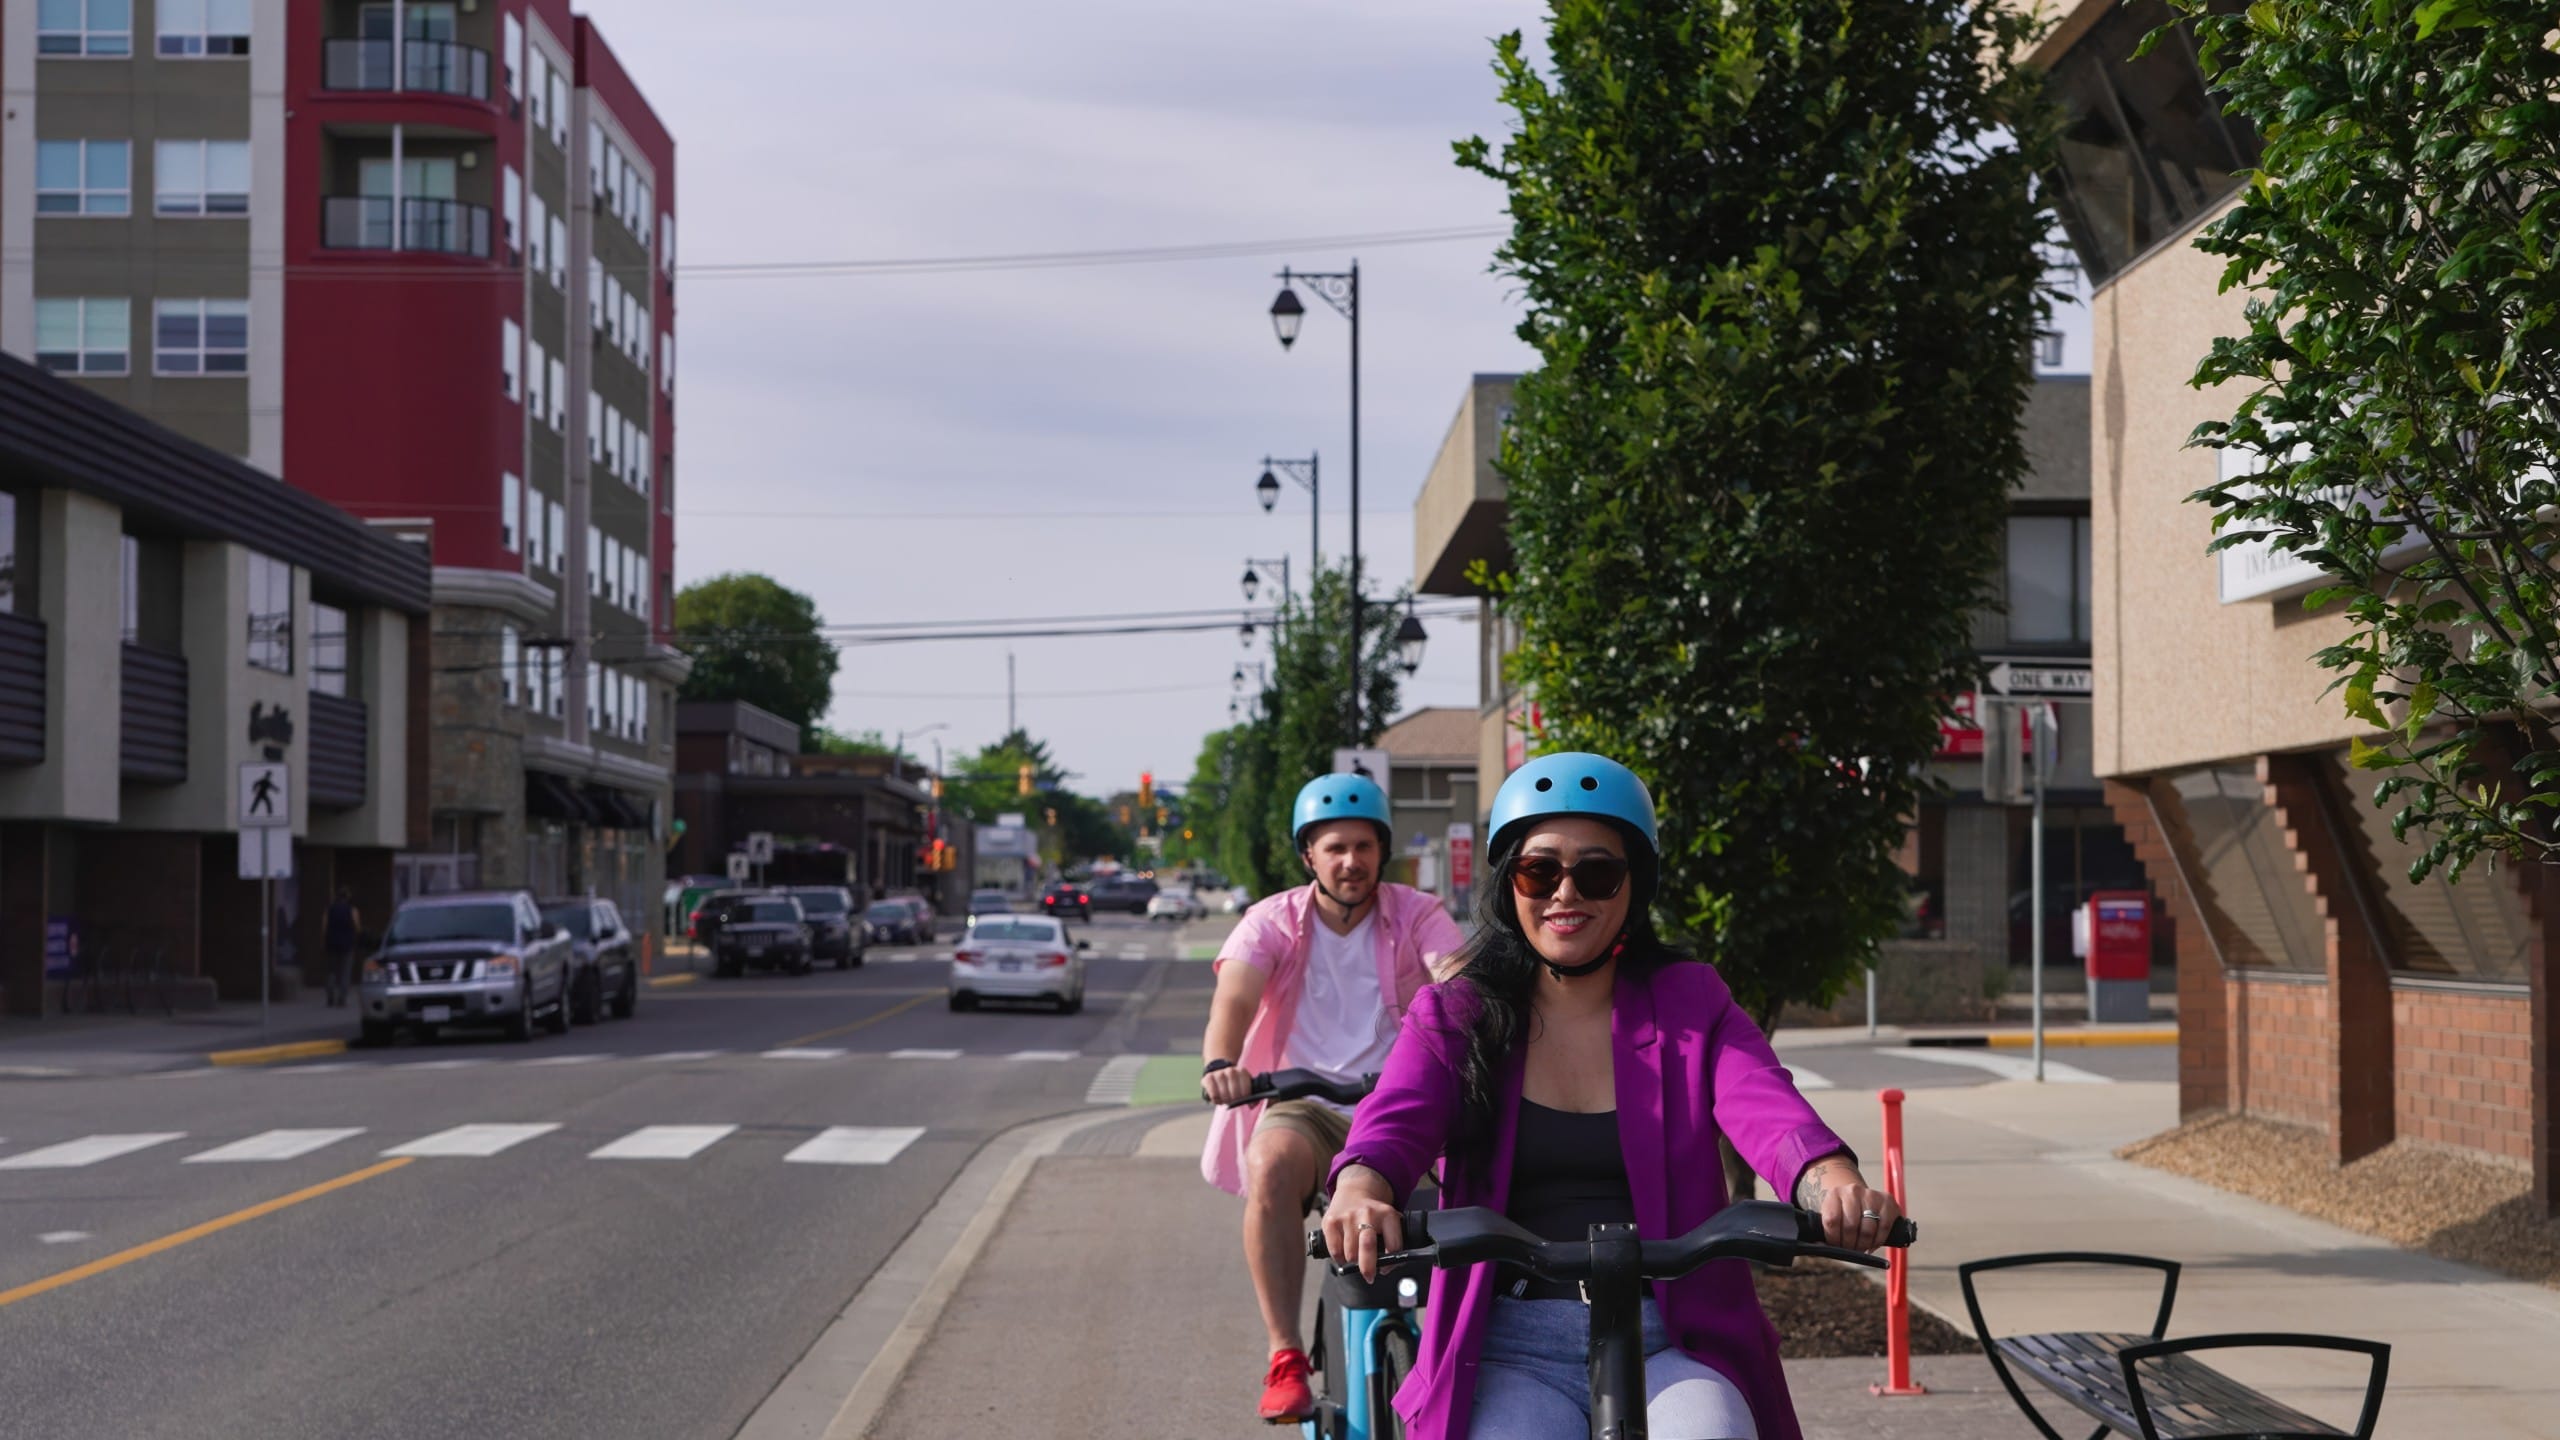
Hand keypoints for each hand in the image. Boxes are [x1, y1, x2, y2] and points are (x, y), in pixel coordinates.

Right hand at [1200, 1063, 1253, 1105]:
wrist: (1219, 1075)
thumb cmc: (1234, 1085)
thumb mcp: (1244, 1086)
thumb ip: (1250, 1096)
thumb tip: (1252, 1105)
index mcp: (1242, 1072)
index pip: (1246, 1090)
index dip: (1244, 1098)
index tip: (1242, 1100)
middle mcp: (1231, 1071)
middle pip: (1235, 1093)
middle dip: (1234, 1100)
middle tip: (1232, 1101)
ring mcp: (1219, 1073)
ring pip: (1224, 1093)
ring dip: (1224, 1100)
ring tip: (1225, 1099)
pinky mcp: (1208, 1077)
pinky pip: (1213, 1093)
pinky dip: (1215, 1099)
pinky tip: (1217, 1098)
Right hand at [1321, 1165, 1402, 1280]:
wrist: (1354, 1191)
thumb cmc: (1373, 1215)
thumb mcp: (1389, 1221)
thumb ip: (1392, 1242)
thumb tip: (1387, 1268)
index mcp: (1387, 1215)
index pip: (1393, 1246)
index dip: (1391, 1263)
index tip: (1386, 1268)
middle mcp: (1368, 1214)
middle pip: (1368, 1247)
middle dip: (1368, 1268)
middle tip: (1369, 1276)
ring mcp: (1348, 1217)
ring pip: (1350, 1254)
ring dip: (1353, 1262)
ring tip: (1355, 1258)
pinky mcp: (1331, 1221)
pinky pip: (1335, 1251)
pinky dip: (1339, 1258)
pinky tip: (1344, 1253)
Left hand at [1815, 1172, 1902, 1252]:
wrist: (1859, 1197)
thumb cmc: (1842, 1211)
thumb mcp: (1830, 1215)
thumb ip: (1825, 1230)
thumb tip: (1821, 1247)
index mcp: (1834, 1194)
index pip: (1832, 1220)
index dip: (1834, 1238)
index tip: (1836, 1247)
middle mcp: (1852, 1191)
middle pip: (1850, 1226)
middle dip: (1850, 1245)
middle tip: (1850, 1250)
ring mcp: (1871, 1195)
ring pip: (1867, 1229)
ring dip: (1863, 1245)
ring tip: (1860, 1248)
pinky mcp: (1887, 1201)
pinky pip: (1884, 1228)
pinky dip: (1877, 1242)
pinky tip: (1871, 1245)